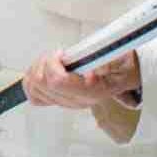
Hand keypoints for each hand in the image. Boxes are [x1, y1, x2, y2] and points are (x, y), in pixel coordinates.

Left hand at [23, 50, 140, 109]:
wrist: (123, 74)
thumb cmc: (119, 65)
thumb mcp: (120, 59)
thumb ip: (109, 62)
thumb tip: (94, 69)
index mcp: (91, 92)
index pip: (57, 82)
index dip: (53, 63)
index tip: (62, 53)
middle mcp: (77, 100)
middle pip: (41, 83)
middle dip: (44, 62)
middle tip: (57, 55)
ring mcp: (66, 102)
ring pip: (34, 88)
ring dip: (37, 69)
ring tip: (51, 61)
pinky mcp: (57, 100)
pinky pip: (33, 95)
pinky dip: (32, 80)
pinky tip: (43, 70)